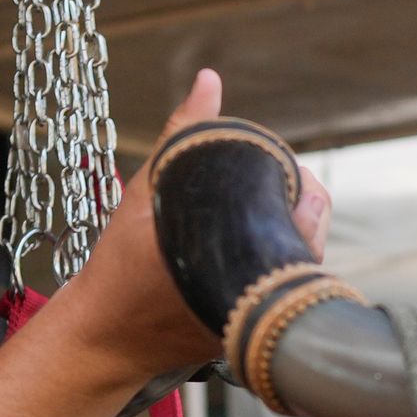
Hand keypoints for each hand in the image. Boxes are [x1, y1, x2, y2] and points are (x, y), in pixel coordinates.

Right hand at [61, 71, 334, 373]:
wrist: (104, 336)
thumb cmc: (120, 266)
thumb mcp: (149, 191)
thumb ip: (185, 133)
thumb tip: (209, 80)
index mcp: (246, 257)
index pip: (310, 208)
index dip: (303, 183)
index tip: (280, 169)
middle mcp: (261, 293)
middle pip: (312, 236)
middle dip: (299, 205)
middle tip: (270, 185)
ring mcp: (259, 318)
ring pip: (298, 262)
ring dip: (288, 232)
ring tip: (261, 210)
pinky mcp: (252, 333)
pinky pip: (278, 287)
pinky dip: (272, 260)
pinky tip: (252, 242)